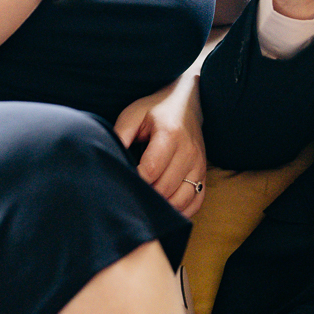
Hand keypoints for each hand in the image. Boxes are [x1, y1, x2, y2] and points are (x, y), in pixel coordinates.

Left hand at [114, 75, 206, 217]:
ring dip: (161, 206)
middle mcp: (188, 151)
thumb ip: (120, 135)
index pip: (151, 170)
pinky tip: (165, 207)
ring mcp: (199, 164)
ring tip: (145, 202)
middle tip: (130, 194)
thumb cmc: (156, 110)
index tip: (123, 180)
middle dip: (145, 195)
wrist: (186, 103)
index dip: (134, 180)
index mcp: (170, 134)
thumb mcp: (133, 115)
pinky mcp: (204, 174)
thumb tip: (109, 161)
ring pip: (181, 199)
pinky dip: (180, 211)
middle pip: (165, 188)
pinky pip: (196, 202)